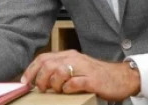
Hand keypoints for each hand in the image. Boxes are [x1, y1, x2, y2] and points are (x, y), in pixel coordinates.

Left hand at [21, 50, 139, 101]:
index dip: (31, 70)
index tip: (24, 81)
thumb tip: (40, 79)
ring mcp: (83, 68)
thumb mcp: (76, 68)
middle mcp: (74, 59)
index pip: (43, 58)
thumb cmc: (97, 75)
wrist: (122, 77)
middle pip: (48, 64)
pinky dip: (68, 88)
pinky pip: (74, 83)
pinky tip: (69, 91)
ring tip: (57, 90)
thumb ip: (60, 70)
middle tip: (41, 89)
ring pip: (59, 71)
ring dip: (53, 83)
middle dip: (40, 79)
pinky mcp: (92, 79)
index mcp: (68, 55)